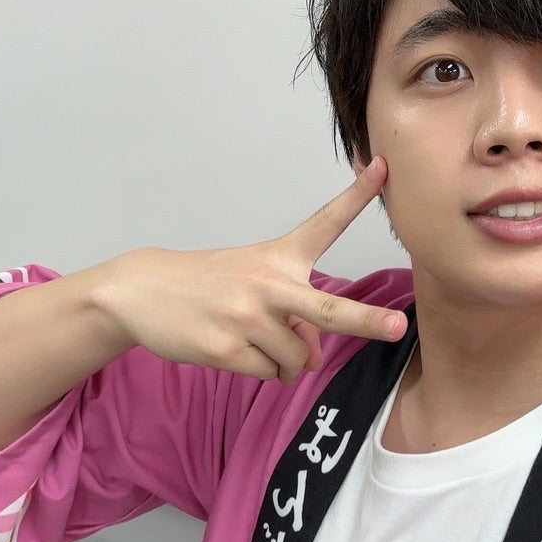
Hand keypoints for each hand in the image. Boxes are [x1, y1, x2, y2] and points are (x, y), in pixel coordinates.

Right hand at [94, 157, 406, 382]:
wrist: (141, 292)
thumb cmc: (211, 285)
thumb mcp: (256, 286)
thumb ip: (298, 319)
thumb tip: (311, 362)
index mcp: (280, 257)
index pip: (324, 223)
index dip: (356, 196)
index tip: (382, 168)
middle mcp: (268, 283)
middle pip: (328, 309)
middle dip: (367, 321)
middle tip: (399, 328)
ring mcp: (246, 317)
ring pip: (297, 358)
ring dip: (286, 360)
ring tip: (255, 338)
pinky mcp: (226, 348)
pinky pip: (270, 374)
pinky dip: (263, 370)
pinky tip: (236, 349)